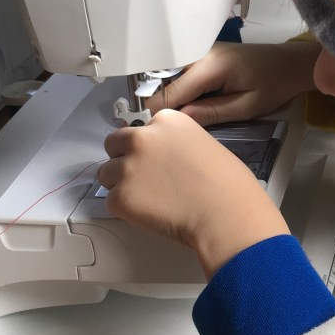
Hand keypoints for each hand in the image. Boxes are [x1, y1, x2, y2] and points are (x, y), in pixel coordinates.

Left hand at [98, 108, 288, 276]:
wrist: (226, 214)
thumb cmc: (228, 184)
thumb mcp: (205, 144)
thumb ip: (177, 143)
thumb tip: (165, 158)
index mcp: (166, 120)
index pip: (140, 128)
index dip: (147, 146)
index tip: (156, 159)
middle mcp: (142, 138)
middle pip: (114, 144)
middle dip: (125, 159)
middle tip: (145, 178)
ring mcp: (128, 167)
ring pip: (107, 174)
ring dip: (121, 184)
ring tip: (148, 198)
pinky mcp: (121, 197)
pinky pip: (111, 201)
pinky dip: (126, 209)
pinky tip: (150, 213)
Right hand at [149, 40, 320, 123]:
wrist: (289, 62)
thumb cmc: (274, 85)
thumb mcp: (247, 107)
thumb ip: (212, 113)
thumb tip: (178, 121)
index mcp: (210, 66)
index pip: (170, 93)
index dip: (162, 115)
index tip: (164, 133)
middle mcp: (198, 53)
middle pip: (165, 84)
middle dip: (167, 106)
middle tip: (178, 127)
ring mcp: (199, 50)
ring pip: (170, 78)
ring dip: (175, 98)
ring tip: (189, 115)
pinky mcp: (201, 53)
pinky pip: (180, 73)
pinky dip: (182, 89)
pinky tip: (195, 102)